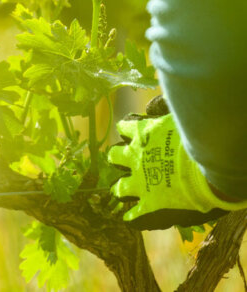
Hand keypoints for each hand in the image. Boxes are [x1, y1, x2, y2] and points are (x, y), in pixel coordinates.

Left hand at [108, 114, 246, 229]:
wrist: (209, 164)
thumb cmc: (197, 135)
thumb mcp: (176, 114)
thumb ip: (161, 107)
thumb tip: (150, 108)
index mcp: (141, 133)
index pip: (123, 127)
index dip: (127, 130)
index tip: (133, 132)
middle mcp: (134, 157)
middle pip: (114, 156)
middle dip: (119, 158)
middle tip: (127, 161)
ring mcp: (140, 182)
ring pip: (118, 187)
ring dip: (121, 188)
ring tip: (123, 190)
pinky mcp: (149, 205)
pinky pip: (133, 214)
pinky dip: (131, 216)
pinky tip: (130, 217)